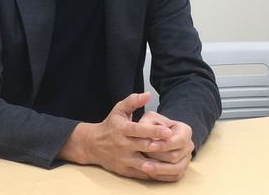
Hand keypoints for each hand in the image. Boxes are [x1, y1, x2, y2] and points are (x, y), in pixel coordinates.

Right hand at [58, 93, 174, 180]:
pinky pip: (141, 173)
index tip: (169, 131)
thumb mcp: (118, 110)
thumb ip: (133, 101)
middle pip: (144, 146)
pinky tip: (165, 169)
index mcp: (122, 129)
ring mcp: (124, 159)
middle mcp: (122, 145)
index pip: (140, 130)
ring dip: (159, 162)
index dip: (154, 131)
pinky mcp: (125, 170)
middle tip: (176, 145)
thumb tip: (147, 94)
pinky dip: (154, 172)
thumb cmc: (110, 125)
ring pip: (144, 163)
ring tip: (174, 159)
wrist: (93, 145)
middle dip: (160, 146)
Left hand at [137, 111, 193, 181]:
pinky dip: (162, 176)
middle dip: (158, 157)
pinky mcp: (180, 169)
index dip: (164, 145)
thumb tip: (154, 136)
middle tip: (143, 158)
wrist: (156, 134)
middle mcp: (188, 146)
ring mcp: (186, 159)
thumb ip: (149, 126)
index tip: (150, 146)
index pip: (179, 140)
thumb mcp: (150, 119)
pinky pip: (174, 177)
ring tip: (144, 167)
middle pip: (176, 156)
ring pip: (176, 169)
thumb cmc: (152, 125)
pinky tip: (149, 173)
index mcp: (185, 131)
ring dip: (160, 169)